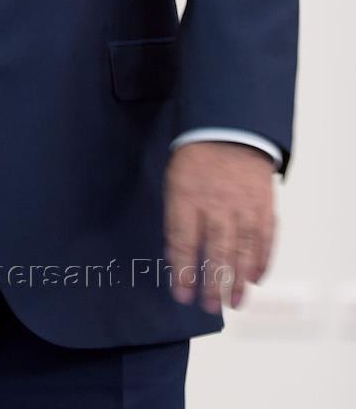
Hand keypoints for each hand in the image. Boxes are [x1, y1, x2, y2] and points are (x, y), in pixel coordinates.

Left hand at [164, 140, 276, 311]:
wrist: (229, 131)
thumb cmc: (194, 160)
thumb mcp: (173, 182)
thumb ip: (176, 216)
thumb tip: (176, 255)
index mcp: (187, 197)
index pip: (182, 242)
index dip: (182, 271)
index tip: (181, 295)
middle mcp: (216, 205)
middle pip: (216, 252)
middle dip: (212, 284)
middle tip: (209, 307)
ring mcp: (244, 207)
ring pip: (243, 251)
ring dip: (239, 281)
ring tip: (235, 303)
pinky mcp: (264, 206)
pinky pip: (265, 240)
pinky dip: (262, 262)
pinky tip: (255, 279)